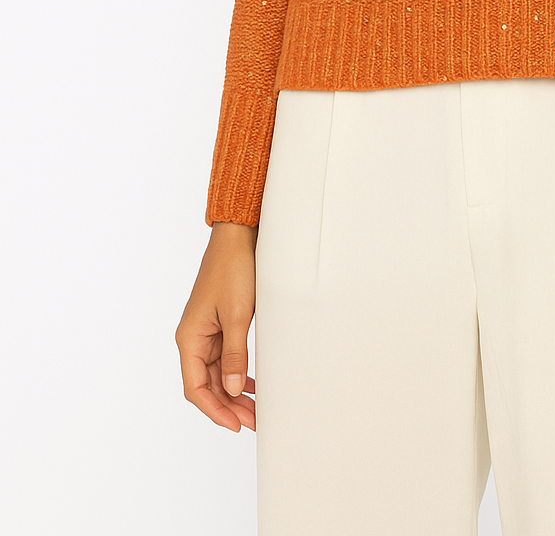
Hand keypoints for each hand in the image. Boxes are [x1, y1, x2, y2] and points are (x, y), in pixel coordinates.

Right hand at [175, 221, 257, 431]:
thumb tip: (233, 390)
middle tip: (254, 422)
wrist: (238, 237)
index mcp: (190, 338)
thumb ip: (234, 354)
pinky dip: (237, 374)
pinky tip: (251, 384)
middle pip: (207, 385)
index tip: (235, 426)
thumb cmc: (233, 270)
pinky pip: (225, 359)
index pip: (196, 388)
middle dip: (228, 406)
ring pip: (217, 374)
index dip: (215, 410)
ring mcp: (206, 332)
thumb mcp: (236, 315)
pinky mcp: (220, 325)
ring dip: (234, 393)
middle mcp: (194, 338)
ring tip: (256, 409)